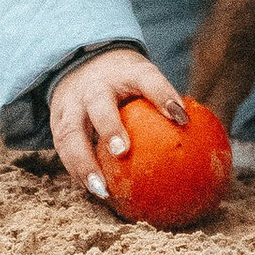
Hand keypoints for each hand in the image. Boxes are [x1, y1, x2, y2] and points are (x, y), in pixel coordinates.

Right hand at [49, 44, 184, 198]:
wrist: (80, 62)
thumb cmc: (125, 81)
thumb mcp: (145, 81)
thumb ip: (166, 104)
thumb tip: (198, 138)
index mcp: (124, 73)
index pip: (147, 78)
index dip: (164, 95)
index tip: (181, 118)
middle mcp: (94, 86)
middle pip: (99, 104)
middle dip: (109, 127)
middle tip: (122, 151)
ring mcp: (71, 104)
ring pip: (71, 133)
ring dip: (84, 163)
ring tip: (102, 190)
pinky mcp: (57, 122)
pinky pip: (64, 150)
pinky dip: (77, 172)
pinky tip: (94, 193)